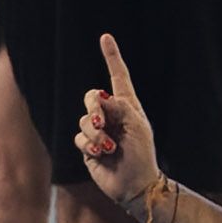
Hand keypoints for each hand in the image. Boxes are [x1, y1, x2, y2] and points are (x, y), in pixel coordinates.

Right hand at [77, 37, 166, 222]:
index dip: (111, 56)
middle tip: (101, 122)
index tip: (105, 37)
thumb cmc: (142, 154)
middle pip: (91, 97)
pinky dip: (89, 145)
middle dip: (93, 107)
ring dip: (95, 133)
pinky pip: (79, 138)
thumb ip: (119, 107)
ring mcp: (98, 131)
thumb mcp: (136, 126)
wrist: (134, 184)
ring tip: (108, 147)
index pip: (118, 76)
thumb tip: (99, 98)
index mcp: (127, 106)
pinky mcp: (88, 147)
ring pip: (83, 119)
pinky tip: (101, 154)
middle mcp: (111, 115)